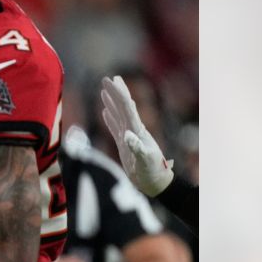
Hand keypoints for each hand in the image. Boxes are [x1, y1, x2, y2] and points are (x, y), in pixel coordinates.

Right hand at [100, 76, 173, 195]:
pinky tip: (105, 112)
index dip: (118, 93)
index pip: (127, 107)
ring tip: (105, 91)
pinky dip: (110, 118)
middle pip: (123, 107)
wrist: (156, 183)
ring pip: (119, 115)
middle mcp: (134, 130)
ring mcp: (129, 137)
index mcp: (138, 130)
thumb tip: (127, 134)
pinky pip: (115, 127)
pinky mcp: (124, 145)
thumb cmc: (152, 173)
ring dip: (112, 102)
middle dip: (116, 92)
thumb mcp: (145, 161)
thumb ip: (137, 148)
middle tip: (108, 78)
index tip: (109, 80)